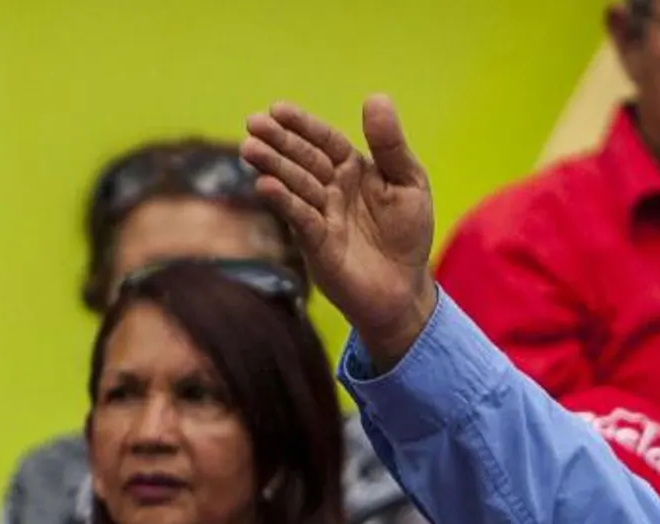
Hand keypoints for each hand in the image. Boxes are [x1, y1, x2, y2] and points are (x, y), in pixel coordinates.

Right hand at [242, 95, 437, 367]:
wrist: (404, 289)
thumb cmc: (408, 235)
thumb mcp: (409, 183)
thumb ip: (390, 145)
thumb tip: (376, 97)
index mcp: (353, 168)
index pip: (325, 140)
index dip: (302, 124)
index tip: (277, 108)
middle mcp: (332, 188)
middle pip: (302, 159)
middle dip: (278, 142)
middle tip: (253, 124)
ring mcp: (321, 215)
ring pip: (294, 185)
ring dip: (272, 166)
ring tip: (250, 148)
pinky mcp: (316, 244)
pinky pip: (298, 218)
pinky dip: (283, 202)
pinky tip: (265, 185)